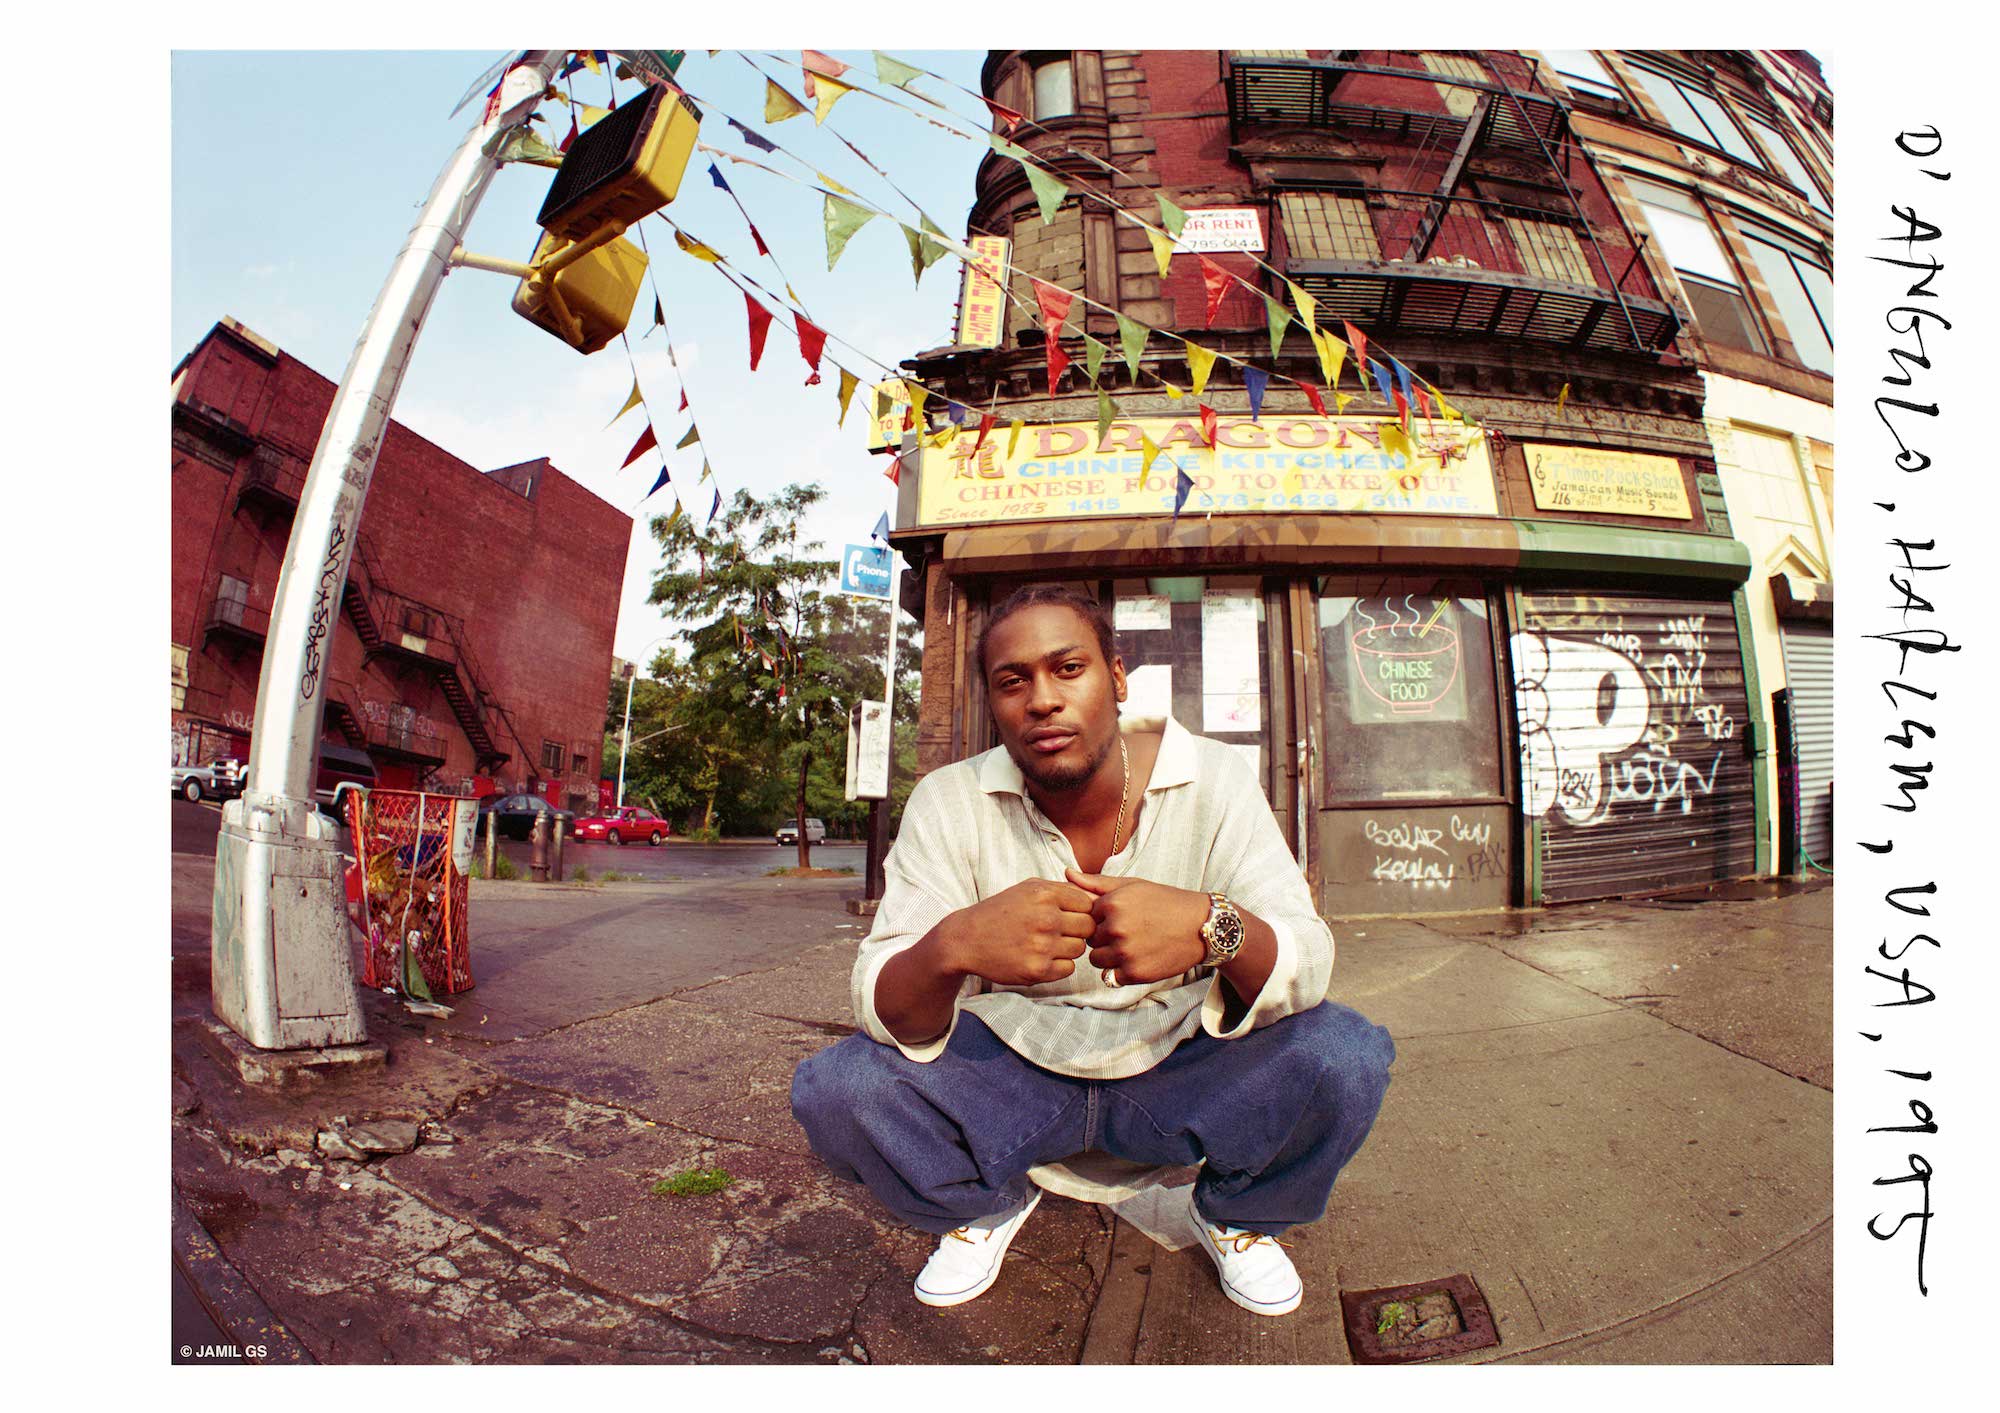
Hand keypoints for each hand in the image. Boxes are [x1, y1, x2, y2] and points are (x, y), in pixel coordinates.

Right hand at [939, 878, 1095, 986]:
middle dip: (1079, 930)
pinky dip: (1059, 965)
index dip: (1081, 911)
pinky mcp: (1037, 970)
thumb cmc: (1002, 911)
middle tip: (1060, 931)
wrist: (967, 939)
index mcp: (1045, 894)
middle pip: (1088, 927)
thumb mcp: (1029, 888)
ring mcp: (1042, 946)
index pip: (1088, 904)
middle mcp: (1046, 919)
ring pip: (1080, 949)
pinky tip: (1041, 957)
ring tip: (1047, 943)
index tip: (1067, 915)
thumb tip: (1096, 898)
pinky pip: (1068, 969)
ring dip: (1069, 948)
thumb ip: (1063, 890)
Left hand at [1064, 869, 1209, 986]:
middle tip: (1132, 932)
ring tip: (1135, 945)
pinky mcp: (1135, 973)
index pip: (1086, 918)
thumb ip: (1096, 883)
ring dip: (1110, 956)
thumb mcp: (1132, 886)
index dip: (1101, 919)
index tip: (1122, 917)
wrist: (1201, 926)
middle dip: (1105, 938)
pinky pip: (1111, 976)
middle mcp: (1115, 928)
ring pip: (1097, 960)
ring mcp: (1124, 952)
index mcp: (1111, 904)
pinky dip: (1123, 971)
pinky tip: (1141, 958)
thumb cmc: (1165, 902)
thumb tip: (1066, 873)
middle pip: (1090, 940)